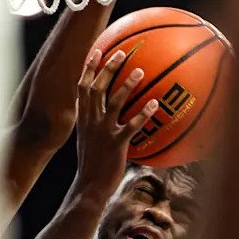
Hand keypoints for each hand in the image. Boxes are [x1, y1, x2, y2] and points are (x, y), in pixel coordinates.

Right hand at [74, 48, 158, 201]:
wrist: (89, 187)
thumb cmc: (93, 164)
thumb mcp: (88, 140)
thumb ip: (94, 123)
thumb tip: (103, 112)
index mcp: (84, 118)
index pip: (83, 87)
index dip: (89, 68)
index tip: (97, 51)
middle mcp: (91, 121)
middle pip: (97, 88)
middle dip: (108, 68)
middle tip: (122, 53)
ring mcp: (103, 132)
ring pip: (114, 102)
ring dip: (127, 85)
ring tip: (140, 71)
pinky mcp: (116, 144)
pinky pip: (131, 125)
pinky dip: (143, 114)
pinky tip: (155, 104)